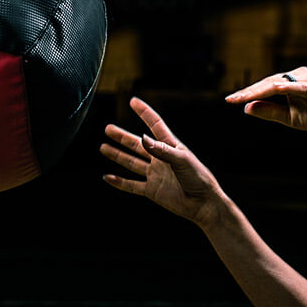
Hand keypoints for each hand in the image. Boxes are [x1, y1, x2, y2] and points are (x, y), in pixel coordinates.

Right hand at [99, 96, 228, 224]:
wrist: (203, 204)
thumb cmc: (199, 178)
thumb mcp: (182, 161)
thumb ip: (162, 150)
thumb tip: (142, 138)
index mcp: (170, 146)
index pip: (155, 126)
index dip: (145, 113)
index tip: (133, 101)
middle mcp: (160, 159)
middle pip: (137, 144)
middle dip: (122, 137)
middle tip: (108, 128)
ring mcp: (155, 174)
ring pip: (131, 162)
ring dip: (117, 155)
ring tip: (103, 147)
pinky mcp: (152, 190)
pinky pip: (131, 185)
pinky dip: (119, 182)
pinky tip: (108, 177)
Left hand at [225, 66, 306, 136]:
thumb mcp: (290, 118)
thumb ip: (270, 111)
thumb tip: (247, 108)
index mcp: (290, 83)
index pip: (264, 88)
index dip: (247, 94)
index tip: (229, 100)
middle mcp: (297, 76)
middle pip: (268, 83)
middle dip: (249, 91)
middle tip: (231, 99)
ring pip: (280, 83)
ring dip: (261, 90)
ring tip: (245, 96)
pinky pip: (300, 87)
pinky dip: (288, 87)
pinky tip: (274, 89)